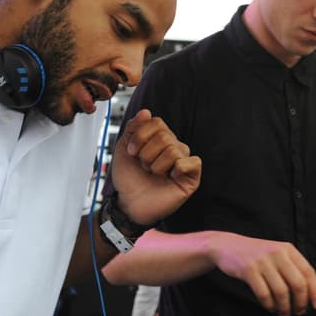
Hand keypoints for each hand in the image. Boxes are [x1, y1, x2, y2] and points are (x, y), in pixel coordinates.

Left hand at [110, 109, 200, 224]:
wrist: (129, 203)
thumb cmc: (129, 178)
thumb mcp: (123, 149)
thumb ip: (133, 128)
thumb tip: (146, 112)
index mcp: (159, 138)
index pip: (157, 122)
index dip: (141, 136)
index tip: (131, 152)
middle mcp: (173, 147)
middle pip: (165, 136)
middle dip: (147, 153)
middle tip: (143, 166)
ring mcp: (183, 161)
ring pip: (174, 150)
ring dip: (156, 165)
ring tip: (154, 174)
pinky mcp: (191, 177)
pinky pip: (192, 162)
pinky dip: (177, 169)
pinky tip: (170, 177)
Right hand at [210, 232, 315, 315]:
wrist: (227, 246)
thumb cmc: (255, 255)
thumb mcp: (276, 254)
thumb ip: (291, 268)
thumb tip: (308, 293)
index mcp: (288, 250)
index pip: (308, 272)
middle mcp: (277, 253)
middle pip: (297, 284)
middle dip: (301, 303)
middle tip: (298, 312)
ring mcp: (263, 261)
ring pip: (281, 291)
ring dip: (284, 307)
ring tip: (283, 312)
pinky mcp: (249, 270)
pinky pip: (264, 293)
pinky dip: (269, 305)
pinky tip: (270, 307)